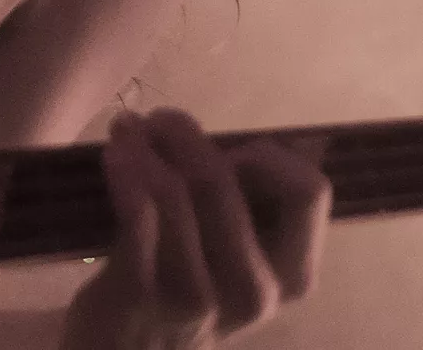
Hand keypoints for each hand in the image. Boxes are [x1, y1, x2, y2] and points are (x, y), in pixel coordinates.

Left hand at [61, 108, 332, 348]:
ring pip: (173, 193)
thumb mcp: (235, 249)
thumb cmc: (189, 284)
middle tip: (155, 122)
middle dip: (182, 136)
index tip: (230, 151)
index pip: (308, 191)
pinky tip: (114, 155)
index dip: (266, 154)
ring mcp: (197, 299)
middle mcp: (254, 292)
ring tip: (126, 130)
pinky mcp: (140, 297)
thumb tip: (307, 139)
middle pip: (222, 181)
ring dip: (143, 148)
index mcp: (289, 274)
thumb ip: (257, 198)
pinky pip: (138, 216)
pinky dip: (125, 171)